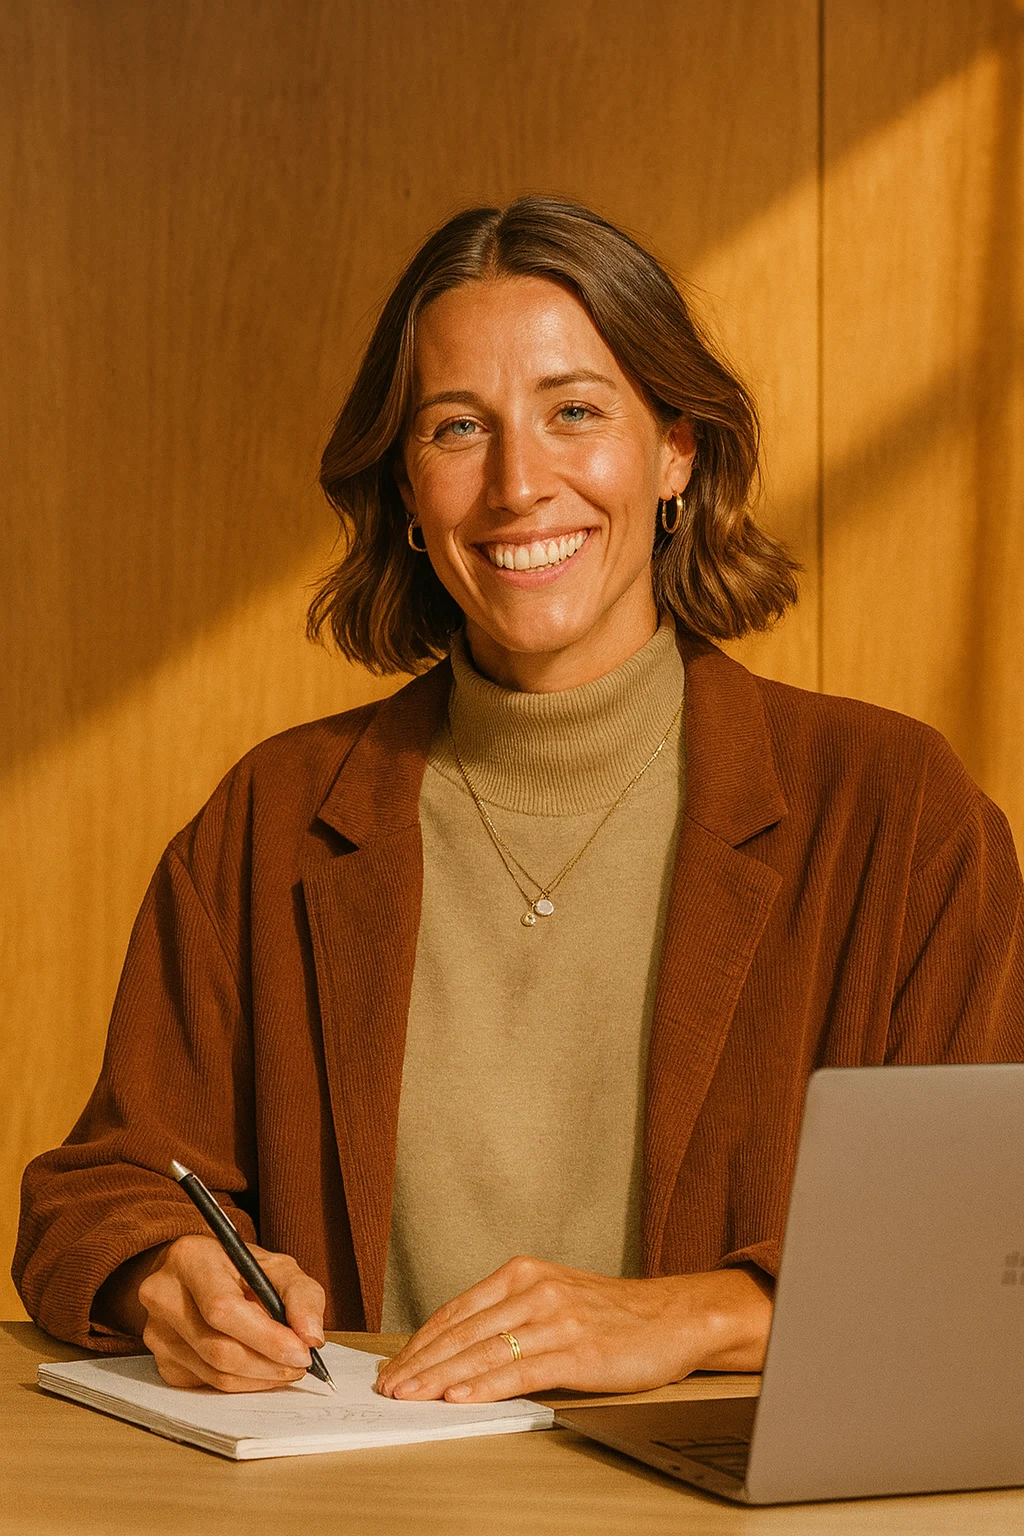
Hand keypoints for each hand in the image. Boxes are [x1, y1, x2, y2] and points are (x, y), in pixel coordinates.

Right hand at [100, 1234, 325, 1391]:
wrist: (197, 1275)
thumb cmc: (239, 1269)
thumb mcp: (276, 1266)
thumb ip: (301, 1295)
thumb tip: (311, 1337)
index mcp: (190, 1258)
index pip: (223, 1308)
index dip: (266, 1336)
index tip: (301, 1352)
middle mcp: (162, 1294)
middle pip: (217, 1348)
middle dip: (267, 1363)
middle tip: (300, 1365)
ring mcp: (156, 1332)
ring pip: (214, 1372)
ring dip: (259, 1377)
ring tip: (285, 1366)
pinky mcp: (161, 1361)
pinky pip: (207, 1384)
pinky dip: (242, 1383)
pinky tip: (259, 1368)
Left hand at [374, 1256, 772, 1403]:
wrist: (674, 1316)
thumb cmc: (611, 1314)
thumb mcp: (552, 1300)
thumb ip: (508, 1317)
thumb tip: (455, 1352)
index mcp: (523, 1274)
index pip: (456, 1311)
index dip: (420, 1342)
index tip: (394, 1367)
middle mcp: (534, 1290)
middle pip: (463, 1331)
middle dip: (420, 1363)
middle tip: (389, 1388)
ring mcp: (556, 1318)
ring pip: (485, 1350)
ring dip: (441, 1377)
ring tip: (412, 1396)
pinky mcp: (578, 1350)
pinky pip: (522, 1369)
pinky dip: (486, 1385)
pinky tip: (461, 1397)